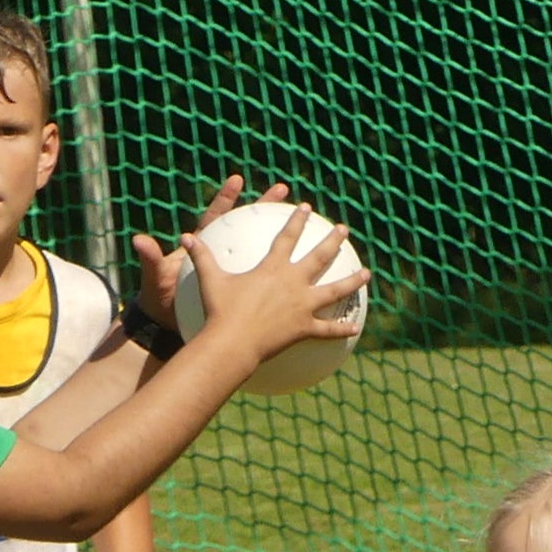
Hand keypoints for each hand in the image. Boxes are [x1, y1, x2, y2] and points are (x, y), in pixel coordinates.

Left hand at [131, 175, 291, 329]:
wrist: (165, 328)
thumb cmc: (160, 302)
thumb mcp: (155, 280)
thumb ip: (150, 259)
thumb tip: (138, 239)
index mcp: (201, 248)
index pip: (215, 218)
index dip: (225, 199)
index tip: (237, 180)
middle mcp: (221, 256)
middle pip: (246, 225)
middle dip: (264, 206)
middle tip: (283, 189)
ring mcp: (233, 272)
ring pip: (262, 251)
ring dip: (284, 238)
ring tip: (306, 224)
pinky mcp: (241, 291)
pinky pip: (265, 282)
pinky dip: (283, 278)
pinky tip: (305, 276)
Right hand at [184, 204, 368, 365]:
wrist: (233, 342)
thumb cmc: (220, 311)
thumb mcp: (209, 280)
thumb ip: (201, 257)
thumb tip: (185, 237)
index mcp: (273, 267)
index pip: (288, 237)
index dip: (297, 221)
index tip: (306, 209)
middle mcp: (293, 282)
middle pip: (319, 257)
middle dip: (333, 241)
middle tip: (344, 231)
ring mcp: (302, 305)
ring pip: (334, 290)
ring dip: (352, 281)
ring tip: (366, 274)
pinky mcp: (304, 328)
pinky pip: (327, 329)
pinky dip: (341, 329)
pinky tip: (355, 327)